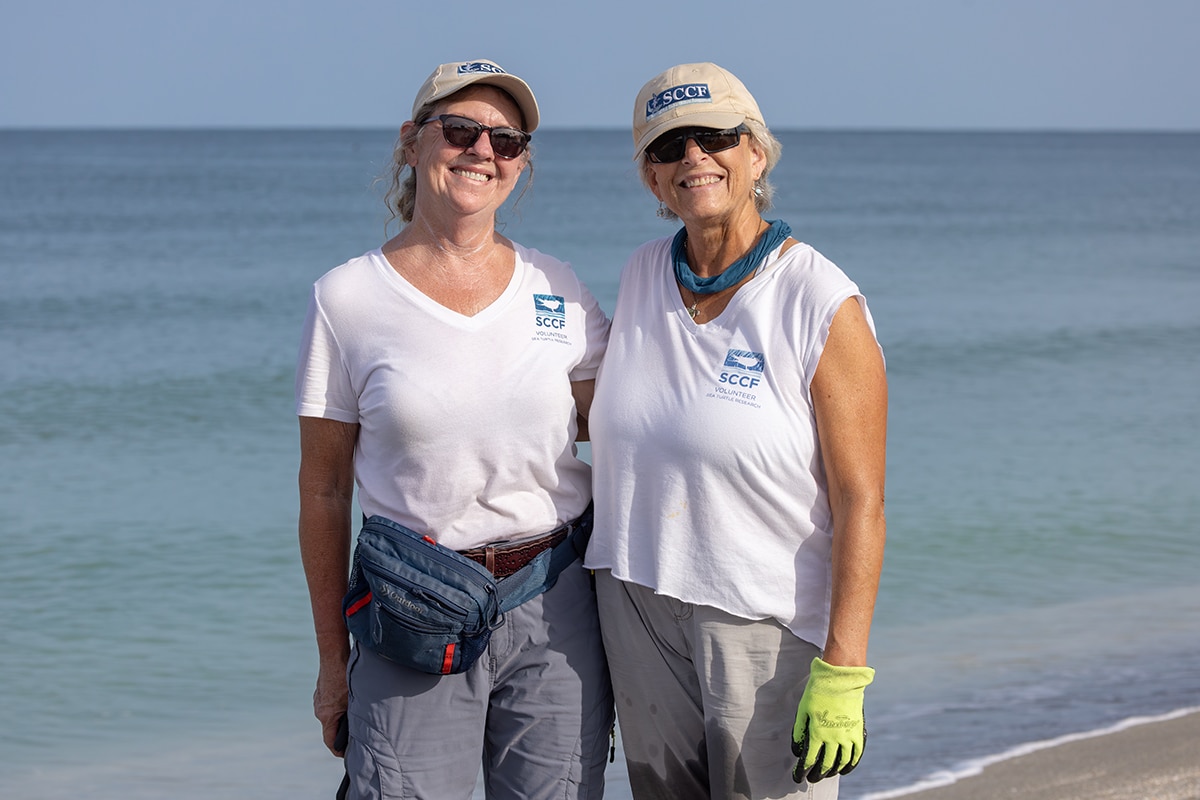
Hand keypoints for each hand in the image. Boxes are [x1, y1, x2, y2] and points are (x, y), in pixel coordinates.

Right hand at [314, 657, 349, 755]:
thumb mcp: (354, 698)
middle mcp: (320, 709)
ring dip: (342, 717)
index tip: (348, 753)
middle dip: (343, 732)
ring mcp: (319, 699)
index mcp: (326, 715)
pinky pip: (330, 704)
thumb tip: (364, 728)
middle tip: (357, 735)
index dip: (339, 750)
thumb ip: (356, 715)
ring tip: (355, 715)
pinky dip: (339, 706)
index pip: (329, 741)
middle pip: (331, 728)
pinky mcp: (321, 691)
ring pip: (331, 715)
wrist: (333, 654)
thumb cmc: (345, 676)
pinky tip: (349, 699)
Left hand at [791, 657, 874, 782]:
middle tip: (811, 778)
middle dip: (817, 774)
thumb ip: (799, 732)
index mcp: (817, 733)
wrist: (840, 679)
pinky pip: (856, 755)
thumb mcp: (802, 711)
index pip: (809, 760)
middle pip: (825, 765)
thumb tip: (796, 751)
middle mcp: (834, 738)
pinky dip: (850, 765)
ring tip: (826, 774)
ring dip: (833, 771)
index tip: (798, 777)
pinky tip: (844, 769)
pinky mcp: (858, 732)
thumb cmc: (817, 693)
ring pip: (841, 762)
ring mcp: (848, 736)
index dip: (802, 771)